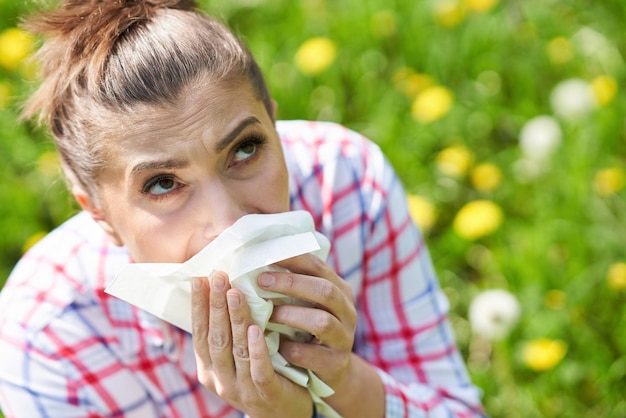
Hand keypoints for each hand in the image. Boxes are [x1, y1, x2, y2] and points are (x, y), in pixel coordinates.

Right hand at [191, 273, 312, 417]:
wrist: (285, 417)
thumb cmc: (261, 377)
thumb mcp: (237, 358)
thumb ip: (229, 333)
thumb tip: (225, 289)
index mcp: (209, 369)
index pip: (200, 333)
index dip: (199, 306)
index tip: (199, 278)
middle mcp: (221, 380)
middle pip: (215, 338)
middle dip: (215, 305)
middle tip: (218, 275)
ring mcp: (242, 390)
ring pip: (235, 350)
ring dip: (234, 319)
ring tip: (235, 292)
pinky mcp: (267, 395)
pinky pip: (259, 371)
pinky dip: (256, 350)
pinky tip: (256, 329)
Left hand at [257, 253, 357, 390]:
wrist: (330, 370)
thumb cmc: (308, 328)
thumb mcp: (308, 303)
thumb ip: (293, 284)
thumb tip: (254, 261)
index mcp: (340, 290)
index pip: (318, 266)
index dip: (293, 259)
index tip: (265, 255)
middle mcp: (347, 311)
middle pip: (325, 291)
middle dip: (291, 284)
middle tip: (261, 281)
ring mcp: (345, 338)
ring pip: (322, 322)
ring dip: (291, 316)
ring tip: (269, 315)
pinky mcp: (337, 363)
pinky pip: (313, 355)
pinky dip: (292, 349)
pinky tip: (278, 346)